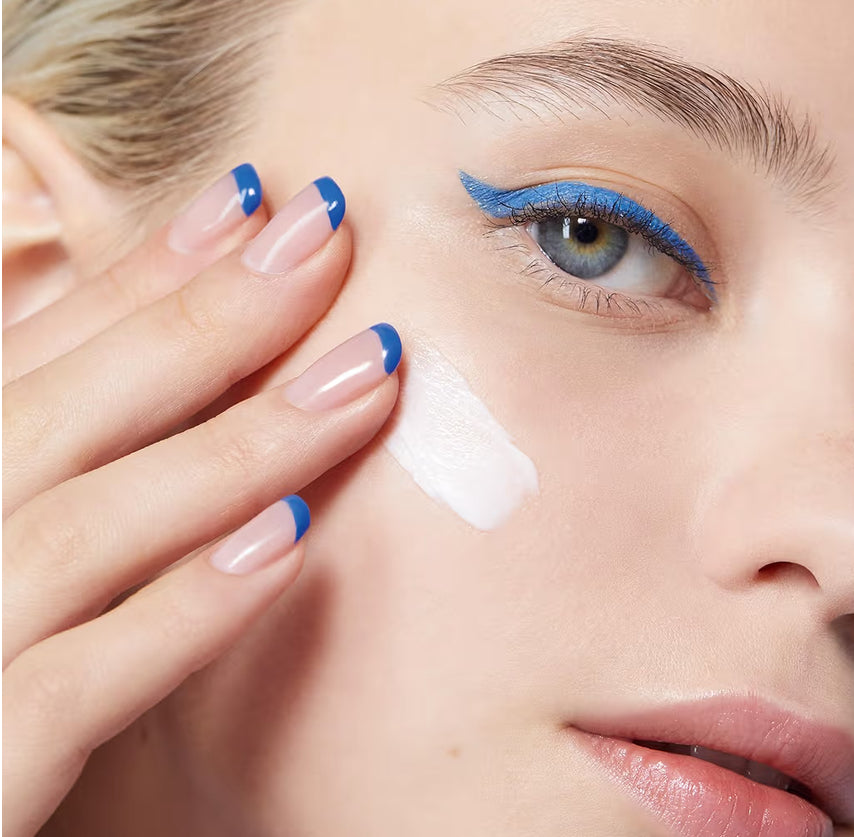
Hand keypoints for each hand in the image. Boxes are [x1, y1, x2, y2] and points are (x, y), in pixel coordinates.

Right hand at [2, 169, 400, 836]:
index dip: (151, 268)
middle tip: (328, 229)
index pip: (48, 353)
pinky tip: (290, 540)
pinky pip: (73, 684)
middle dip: (209, 315)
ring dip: (238, 446)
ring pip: (87, 525)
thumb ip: (85, 470)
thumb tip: (191, 378)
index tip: (258, 198)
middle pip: (70, 407)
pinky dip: (182, 609)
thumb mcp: (23, 556)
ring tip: (368, 374)